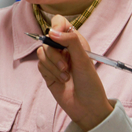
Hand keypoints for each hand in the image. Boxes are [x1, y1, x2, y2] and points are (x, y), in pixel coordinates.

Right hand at [37, 15, 112, 131]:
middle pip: (47, 40)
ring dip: (53, 66)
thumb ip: (70, 41)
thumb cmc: (90, 84)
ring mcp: (54, 61)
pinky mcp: (47, 72)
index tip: (55, 35)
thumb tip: (52, 31)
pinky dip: (50, 73)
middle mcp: (64, 49)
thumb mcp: (84, 60)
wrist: (87, 108)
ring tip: (66, 76)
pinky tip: (61, 80)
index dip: (56, 26)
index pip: (60, 23)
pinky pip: (40, 65)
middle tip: (66, 66)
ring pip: (42, 53)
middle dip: (55, 55)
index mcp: (75, 42)